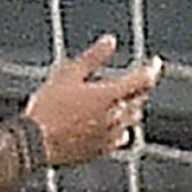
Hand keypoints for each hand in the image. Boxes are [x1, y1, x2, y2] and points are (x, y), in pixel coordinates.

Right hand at [20, 34, 162, 168]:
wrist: (35, 141)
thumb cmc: (48, 106)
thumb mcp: (68, 74)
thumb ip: (93, 57)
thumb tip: (110, 41)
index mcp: (109, 95)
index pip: (143, 79)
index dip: (152, 69)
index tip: (155, 63)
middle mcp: (115, 116)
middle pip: (140, 100)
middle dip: (143, 88)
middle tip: (140, 80)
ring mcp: (110, 135)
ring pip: (133, 119)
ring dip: (134, 108)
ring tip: (128, 101)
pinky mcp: (102, 150)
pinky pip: (122, 138)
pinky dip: (123, 128)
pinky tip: (115, 126)